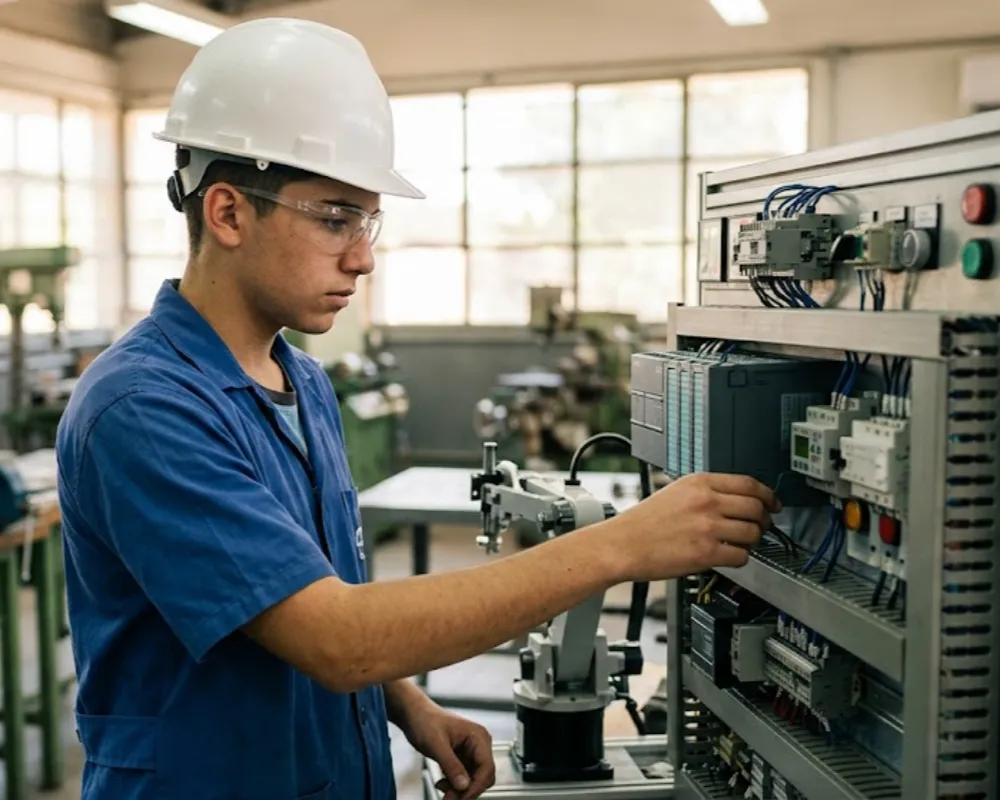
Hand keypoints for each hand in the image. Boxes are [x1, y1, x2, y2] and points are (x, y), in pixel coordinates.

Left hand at [402, 705, 494, 798]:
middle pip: (482, 777)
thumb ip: (451, 765)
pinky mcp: (464, 758)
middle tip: (448, 798)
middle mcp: (479, 745)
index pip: (486, 768)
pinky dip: (454, 784)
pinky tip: (442, 783)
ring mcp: (472, 752)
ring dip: (459, 789)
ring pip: (473, 780)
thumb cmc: (425, 721)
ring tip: (442, 790)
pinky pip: (465, 778)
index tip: (461, 798)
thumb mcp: (436, 744)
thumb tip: (463, 786)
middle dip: (466, 790)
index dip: (475, 787)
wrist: (415, 715)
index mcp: (478, 737)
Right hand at [609, 472, 779, 581]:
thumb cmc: (643, 522)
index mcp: (699, 483)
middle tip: (761, 526)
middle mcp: (706, 502)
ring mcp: (707, 527)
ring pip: (753, 533)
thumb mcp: (675, 492)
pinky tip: (729, 557)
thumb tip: (738, 499)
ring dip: (753, 541)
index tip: (773, 504)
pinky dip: (740, 559)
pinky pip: (741, 556)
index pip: (749, 483)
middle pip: (756, 507)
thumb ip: (706, 492)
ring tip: (741, 543)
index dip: (768, 495)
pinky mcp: (706, 553)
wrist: (622, 544)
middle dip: (764, 519)